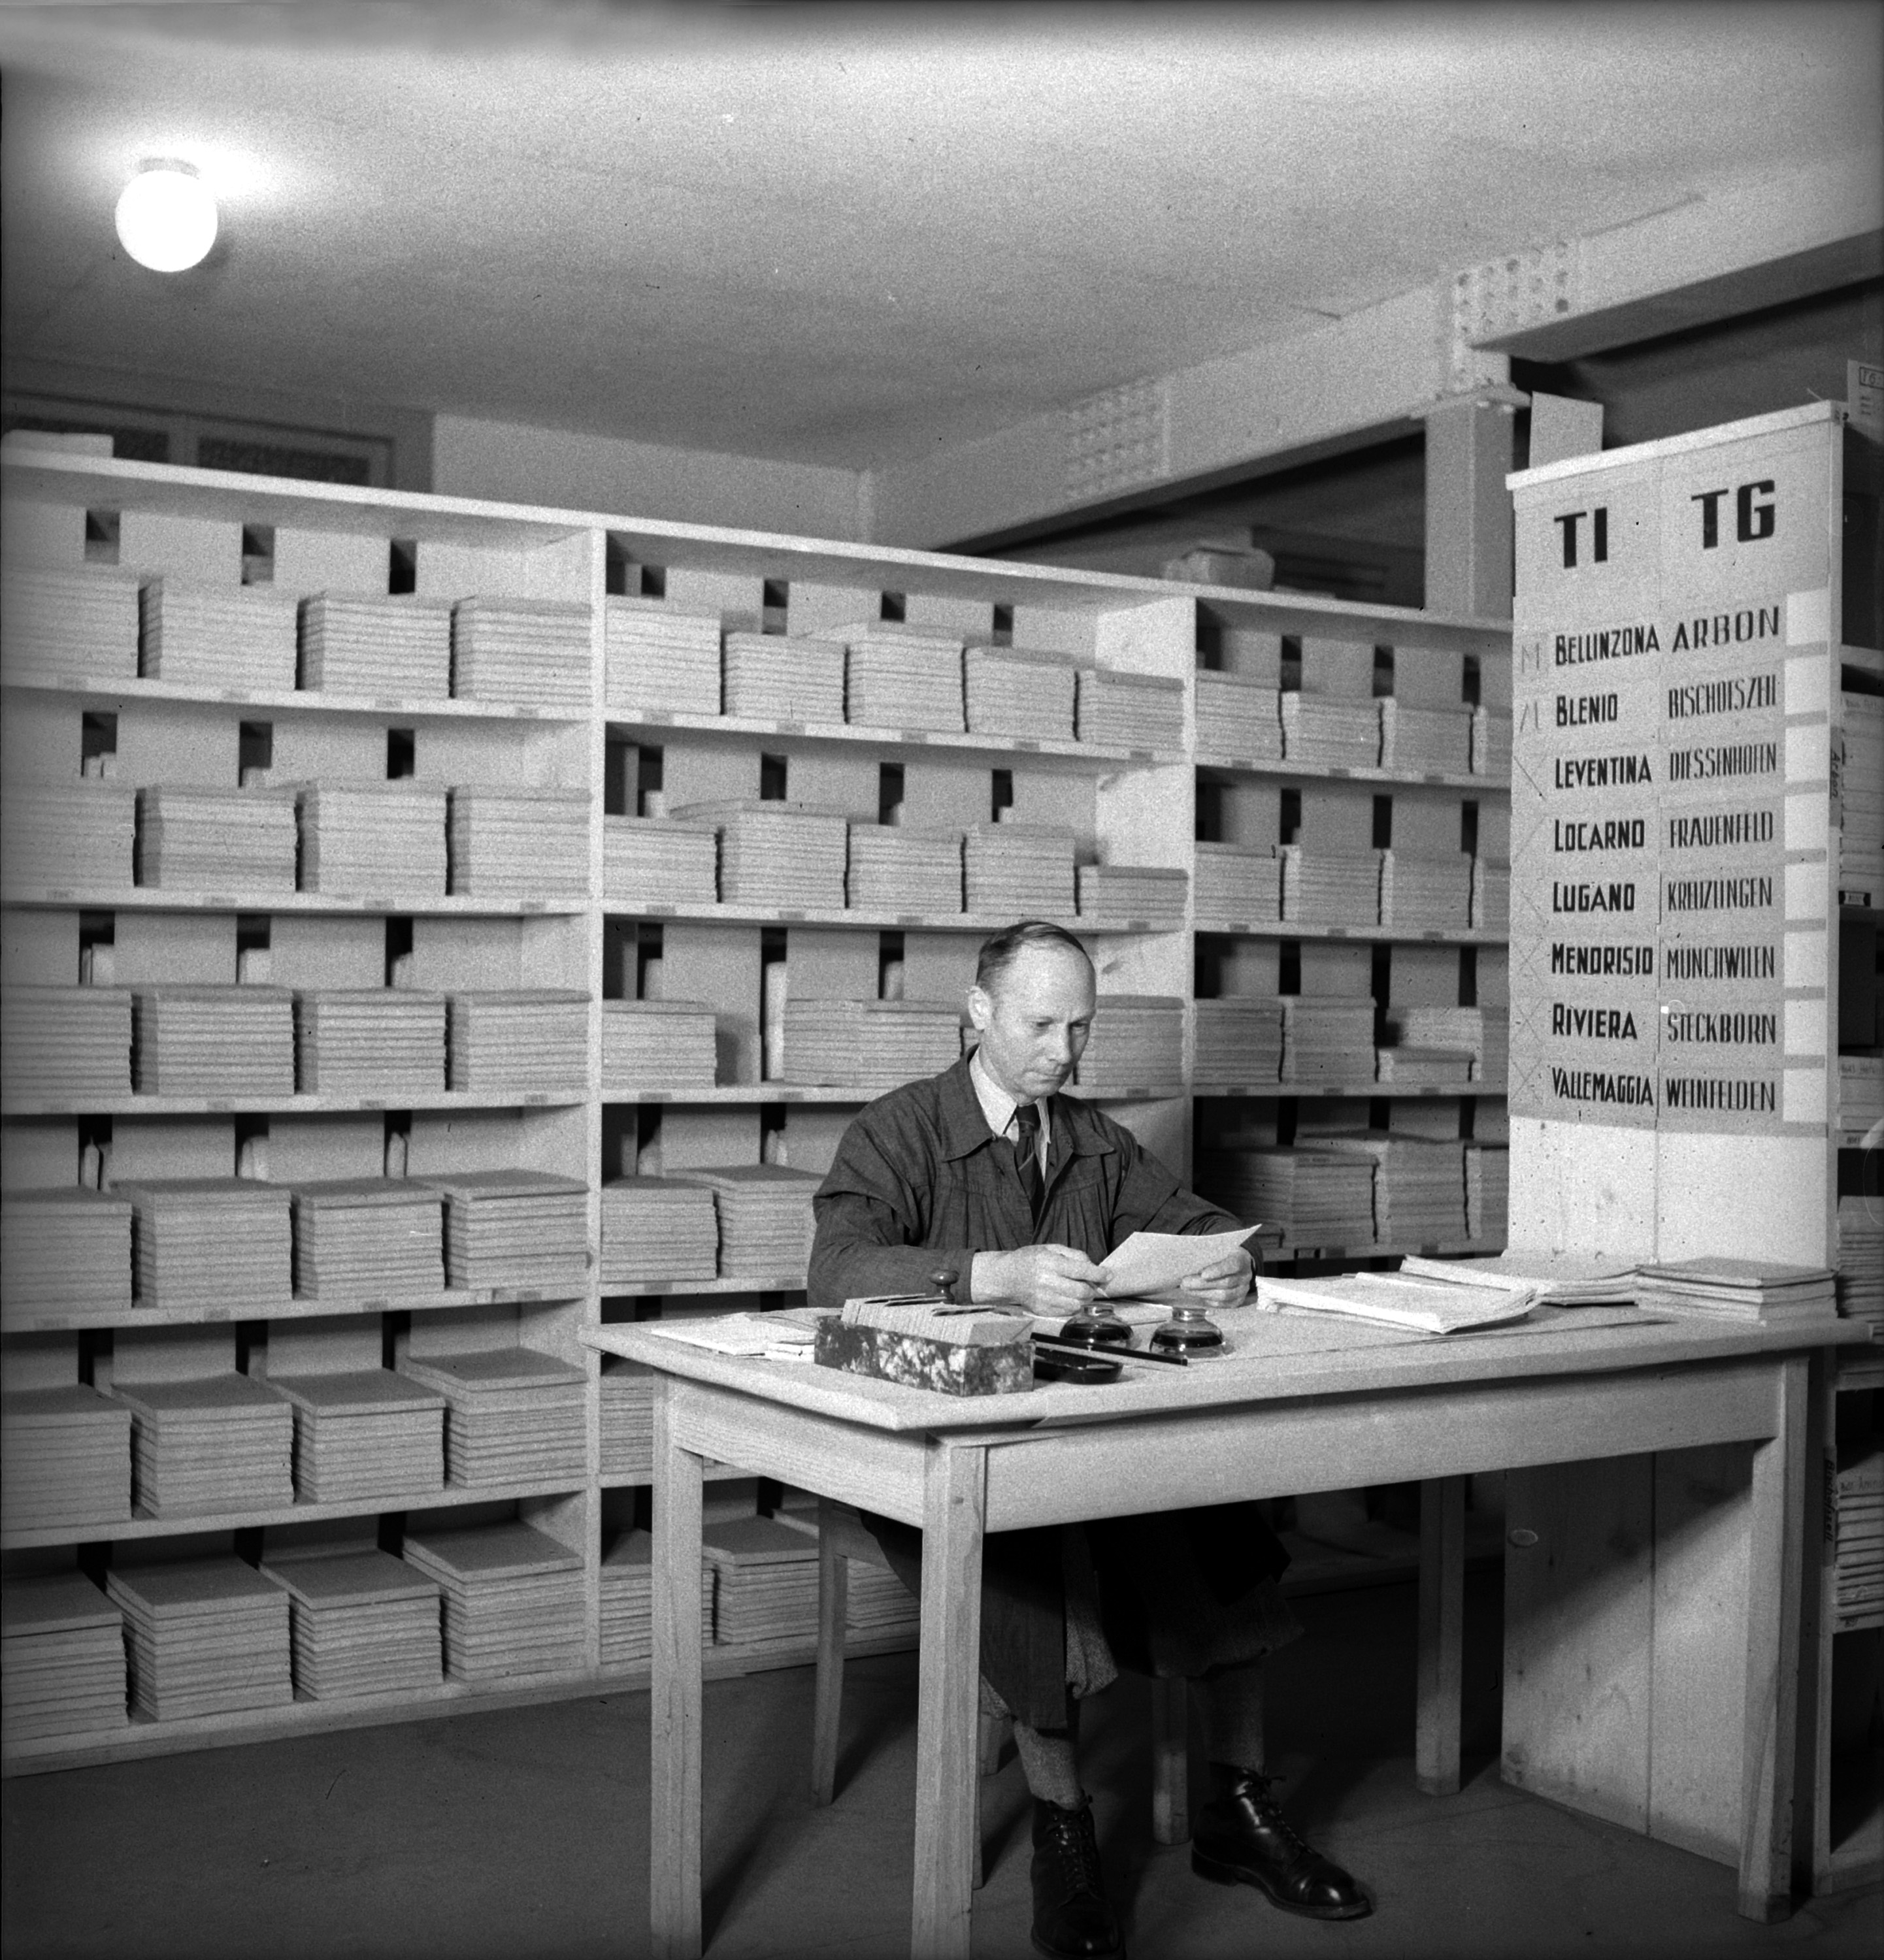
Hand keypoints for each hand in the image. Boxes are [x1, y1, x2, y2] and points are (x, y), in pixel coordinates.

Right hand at [972, 1244, 1111, 1314]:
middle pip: (1082, 1290)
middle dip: (1093, 1288)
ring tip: (1081, 1291)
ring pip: (1077, 1304)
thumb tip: (1093, 1266)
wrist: (1005, 1277)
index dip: (1098, 1274)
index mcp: (1049, 1262)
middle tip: (1093, 1284)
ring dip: (1084, 1298)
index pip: (1081, 1270)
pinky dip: (1073, 1305)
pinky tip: (1068, 1297)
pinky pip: (1067, 1311)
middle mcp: (1046, 1281)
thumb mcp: (1050, 1248)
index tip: (1109, 1275)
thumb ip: (1073, 1254)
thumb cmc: (1030, 1259)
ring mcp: (1044, 1298)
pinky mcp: (1042, 1310)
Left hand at [1178, 1248, 1252, 1309]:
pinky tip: (1198, 1296)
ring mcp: (1243, 1289)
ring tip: (1187, 1289)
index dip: (1218, 1270)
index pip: (1233, 1265)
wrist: (1241, 1265)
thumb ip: (1209, 1256)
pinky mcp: (1239, 1300)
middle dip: (1202, 1284)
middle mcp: (1245, 1276)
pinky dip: (1209, 1301)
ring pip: (1224, 1295)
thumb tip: (1189, 1265)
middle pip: (1225, 1283)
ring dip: (1203, 1293)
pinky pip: (1224, 1304)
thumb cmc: (1225, 1256)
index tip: (1203, 1274)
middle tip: (1185, 1283)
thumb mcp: (1220, 1250)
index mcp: (1241, 1260)